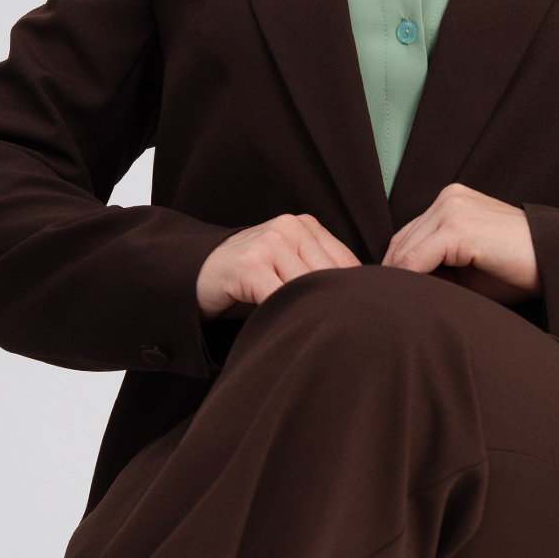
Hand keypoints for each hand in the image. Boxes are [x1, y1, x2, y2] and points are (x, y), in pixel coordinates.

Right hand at [196, 214, 361, 318]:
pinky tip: (281, 325)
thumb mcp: (289, 268)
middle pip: (328, 277)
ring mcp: (268, 243)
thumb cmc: (250, 279)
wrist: (197, 274)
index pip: (346, 263)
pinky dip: (283, 315)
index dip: (353, 293)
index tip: (356, 317)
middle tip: (336, 332)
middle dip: (330, 306)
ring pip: (307, 288)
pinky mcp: (249, 264)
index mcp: (306, 225)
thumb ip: (319, 275)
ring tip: (306, 330)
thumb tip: (362, 302)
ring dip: (307, 312)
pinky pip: (279, 297)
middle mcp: (289, 227)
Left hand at [382, 183, 540, 303]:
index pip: (408, 237)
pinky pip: (416, 260)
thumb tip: (398, 287)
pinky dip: (408, 282)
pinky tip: (410, 302)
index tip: (390, 298)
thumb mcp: (466, 267)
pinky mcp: (457, 227)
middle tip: (387, 307)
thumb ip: (434, 268)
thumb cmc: (518, 269)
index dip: (396, 269)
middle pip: (402, 242)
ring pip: (405, 252)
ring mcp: (452, 209)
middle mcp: (448, 198)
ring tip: (397, 310)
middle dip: (393, 276)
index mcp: (451, 202)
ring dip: (399, 281)